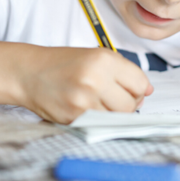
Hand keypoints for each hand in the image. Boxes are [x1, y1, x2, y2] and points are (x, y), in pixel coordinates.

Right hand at [18, 46, 152, 123]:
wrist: (30, 72)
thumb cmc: (66, 63)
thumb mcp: (98, 56)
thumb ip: (126, 72)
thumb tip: (149, 90)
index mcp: (104, 60)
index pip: (140, 83)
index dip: (139, 88)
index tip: (132, 89)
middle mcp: (95, 80)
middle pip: (131, 104)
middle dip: (129, 103)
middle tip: (116, 97)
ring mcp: (83, 101)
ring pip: (117, 118)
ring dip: (114, 113)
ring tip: (101, 102)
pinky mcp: (73, 118)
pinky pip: (100, 125)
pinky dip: (100, 120)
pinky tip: (90, 108)